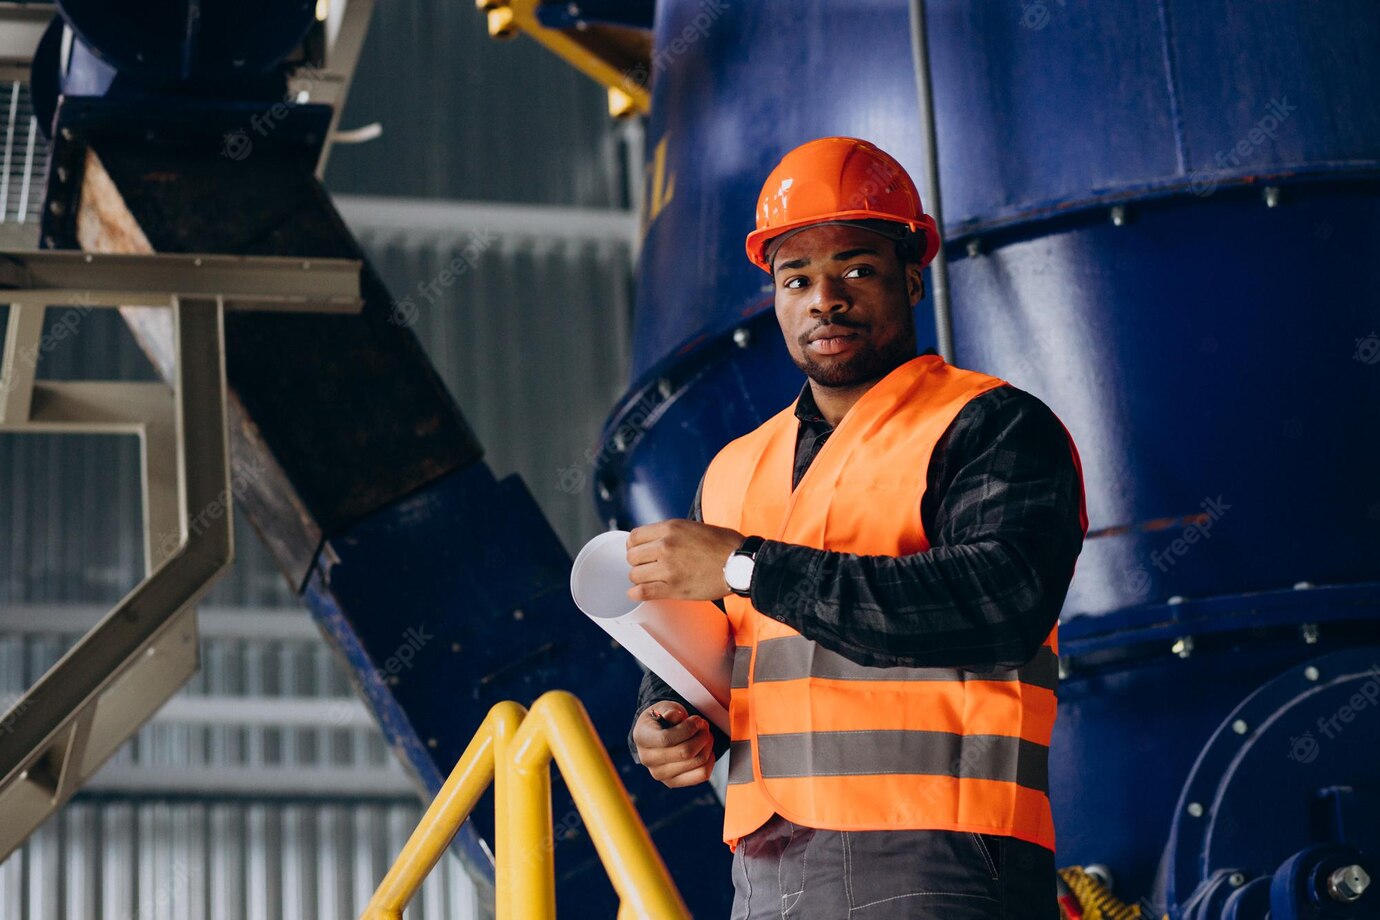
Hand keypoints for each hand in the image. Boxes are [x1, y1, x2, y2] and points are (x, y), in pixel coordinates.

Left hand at [625, 519, 746, 602]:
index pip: (634, 537)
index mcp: (670, 528)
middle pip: (632, 557)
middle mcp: (665, 546)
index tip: (639, 551)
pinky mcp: (673, 588)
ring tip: (648, 579)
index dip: (633, 546)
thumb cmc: (723, 544)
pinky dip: (636, 594)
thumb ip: (671, 533)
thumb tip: (655, 541)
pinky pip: (643, 592)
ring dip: (639, 578)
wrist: (740, 563)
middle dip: (637, 562)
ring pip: (635, 575)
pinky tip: (637, 593)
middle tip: (646, 567)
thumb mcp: (693, 526)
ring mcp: (667, 568)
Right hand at [632, 701, 715, 787]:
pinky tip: (706, 749)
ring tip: (705, 735)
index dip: (688, 729)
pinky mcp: (672, 782)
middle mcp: (647, 759)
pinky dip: (710, 761)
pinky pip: (701, 775)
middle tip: (704, 726)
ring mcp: (659, 774)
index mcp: (641, 737)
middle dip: (701, 736)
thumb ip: (670, 710)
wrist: (657, 734)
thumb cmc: (662, 718)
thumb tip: (675, 715)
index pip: (666, 739)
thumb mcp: (664, 707)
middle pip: (685, 752)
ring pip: (696, 762)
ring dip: (707, 746)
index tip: (697, 720)